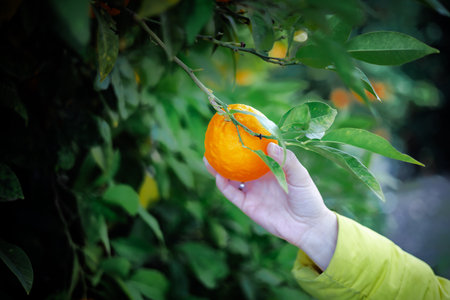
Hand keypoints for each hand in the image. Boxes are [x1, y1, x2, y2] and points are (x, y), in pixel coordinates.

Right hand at [204, 142, 337, 269]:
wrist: (307, 227)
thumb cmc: (308, 198)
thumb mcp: (300, 175)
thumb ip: (286, 160)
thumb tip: (269, 145)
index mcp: (271, 167)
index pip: (255, 151)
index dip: (245, 141)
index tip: (236, 128)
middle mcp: (258, 177)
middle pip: (238, 163)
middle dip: (225, 153)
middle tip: (214, 141)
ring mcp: (252, 191)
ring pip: (230, 177)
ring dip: (218, 168)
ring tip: (208, 157)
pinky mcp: (247, 205)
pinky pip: (231, 193)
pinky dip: (223, 184)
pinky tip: (218, 175)